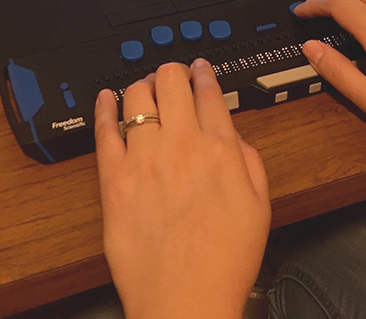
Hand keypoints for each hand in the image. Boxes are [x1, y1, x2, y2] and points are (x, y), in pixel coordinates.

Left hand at [95, 59, 270, 318]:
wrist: (185, 300)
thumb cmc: (224, 261)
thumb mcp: (259, 205)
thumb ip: (248, 159)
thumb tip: (231, 133)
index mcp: (220, 149)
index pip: (209, 93)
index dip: (204, 73)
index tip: (201, 69)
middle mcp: (181, 144)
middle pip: (172, 82)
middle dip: (173, 70)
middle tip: (173, 74)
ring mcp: (144, 158)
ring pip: (137, 98)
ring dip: (143, 84)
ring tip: (145, 87)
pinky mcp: (114, 179)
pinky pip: (105, 130)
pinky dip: (105, 108)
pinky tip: (106, 98)